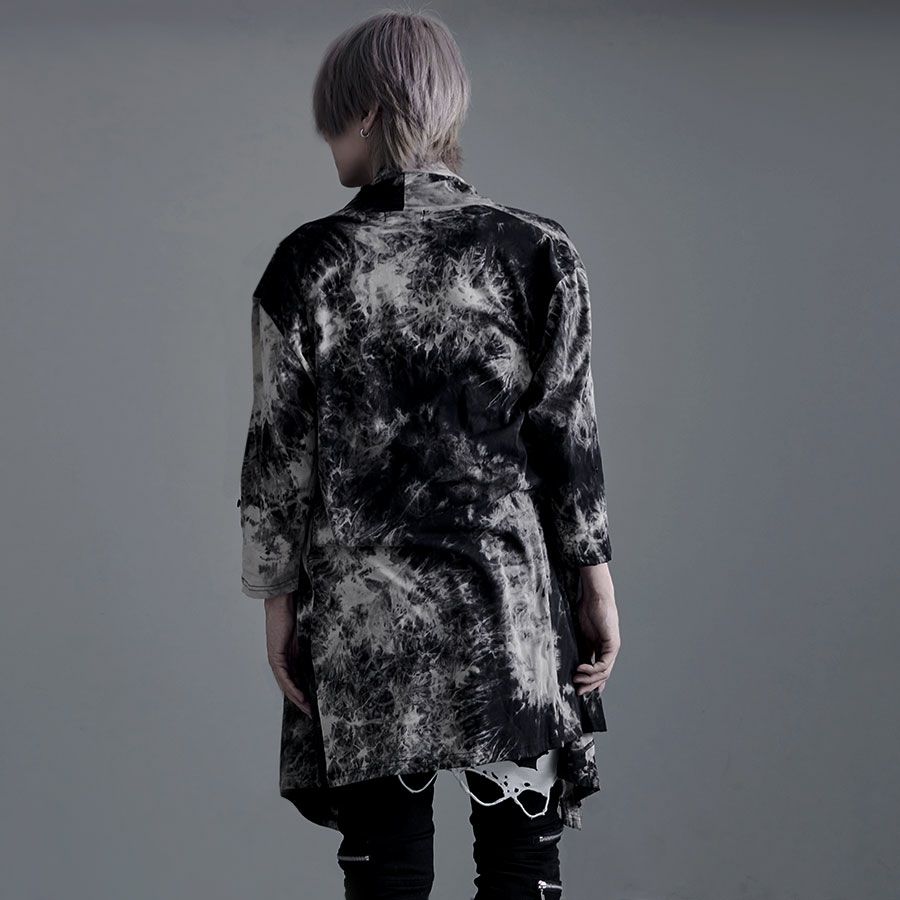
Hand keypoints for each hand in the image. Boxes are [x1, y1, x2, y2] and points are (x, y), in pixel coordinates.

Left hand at [264, 592, 311, 715]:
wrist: (283, 603)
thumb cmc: (295, 615)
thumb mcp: (308, 636)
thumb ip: (313, 647)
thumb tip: (328, 655)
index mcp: (291, 656)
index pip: (297, 679)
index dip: (306, 692)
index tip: (316, 703)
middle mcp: (282, 661)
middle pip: (291, 686)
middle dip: (302, 701)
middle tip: (313, 714)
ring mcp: (277, 660)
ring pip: (287, 685)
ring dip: (297, 699)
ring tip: (308, 710)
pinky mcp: (275, 657)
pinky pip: (284, 677)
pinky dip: (292, 688)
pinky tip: (300, 697)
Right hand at [573, 564, 620, 696]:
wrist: (595, 597)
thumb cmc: (587, 610)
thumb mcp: (581, 635)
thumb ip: (581, 650)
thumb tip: (574, 666)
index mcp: (599, 648)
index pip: (597, 671)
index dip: (590, 682)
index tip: (579, 690)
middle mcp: (608, 651)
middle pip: (602, 676)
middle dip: (590, 686)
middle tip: (578, 692)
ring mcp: (612, 648)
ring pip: (604, 673)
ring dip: (590, 679)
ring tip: (576, 679)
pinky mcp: (613, 644)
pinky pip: (604, 663)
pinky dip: (593, 670)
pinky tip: (581, 669)